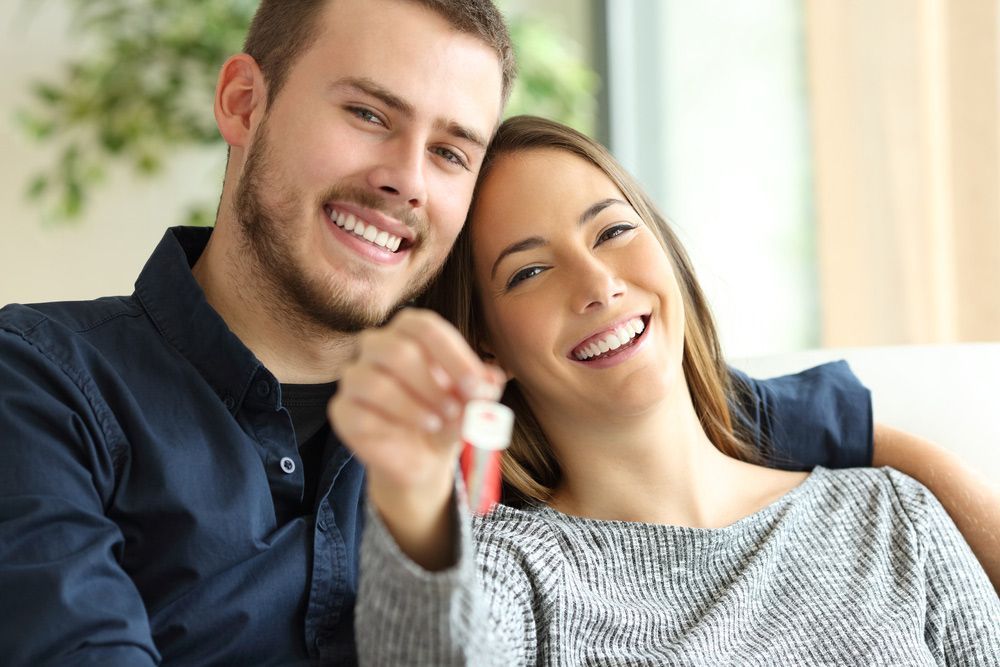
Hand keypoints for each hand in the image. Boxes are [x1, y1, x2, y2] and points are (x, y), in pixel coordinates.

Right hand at [329, 308, 504, 567]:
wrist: (422, 456)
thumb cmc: (448, 415)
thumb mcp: (472, 403)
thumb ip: (481, 390)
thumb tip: (491, 381)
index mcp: (409, 331)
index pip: (426, 328)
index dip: (454, 356)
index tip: (478, 386)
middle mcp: (376, 346)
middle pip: (397, 350)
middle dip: (432, 383)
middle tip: (457, 410)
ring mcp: (355, 377)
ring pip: (373, 382)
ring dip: (412, 406)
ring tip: (437, 423)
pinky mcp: (342, 410)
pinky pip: (359, 414)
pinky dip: (391, 427)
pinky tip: (412, 435)